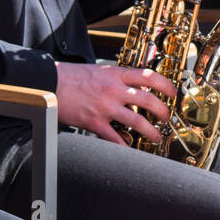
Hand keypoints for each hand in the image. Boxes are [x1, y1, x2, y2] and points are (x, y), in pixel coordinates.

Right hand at [54, 61, 173, 143]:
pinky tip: (130, 149)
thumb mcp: (95, 70)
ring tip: (155, 136)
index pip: (149, 76)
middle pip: (150, 100)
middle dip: (163, 111)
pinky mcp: (94, 122)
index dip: (166, 85)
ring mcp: (105, 107)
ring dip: (151, 132)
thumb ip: (113, 78)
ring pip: (138, 121)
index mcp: (114, 74)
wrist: (45, 83)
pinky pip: (115, 138)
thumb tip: (128, 85)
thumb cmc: (67, 76)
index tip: (173, 92)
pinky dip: (125, 146)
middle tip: (166, 117)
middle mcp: (113, 90)